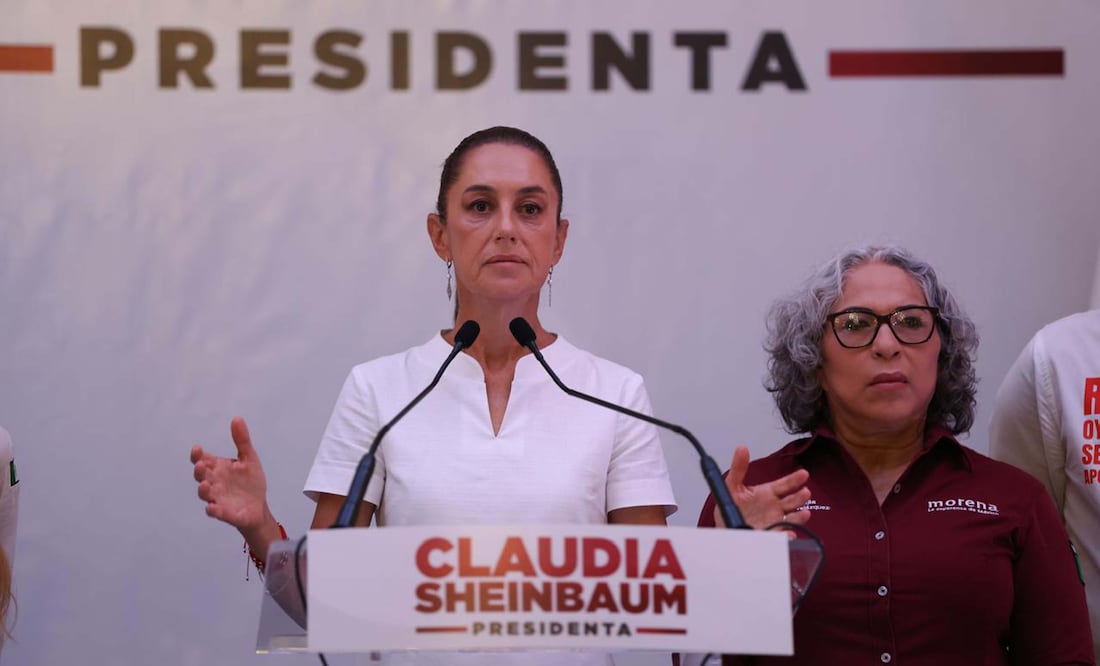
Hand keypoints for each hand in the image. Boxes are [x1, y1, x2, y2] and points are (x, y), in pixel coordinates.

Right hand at [191, 417, 272, 539]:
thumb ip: (242, 440)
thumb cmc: (250, 482)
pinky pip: (216, 512)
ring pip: (205, 494)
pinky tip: (212, 507)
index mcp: (218, 468)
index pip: (203, 459)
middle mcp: (214, 483)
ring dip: (203, 490)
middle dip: (199, 471)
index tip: (197, 449)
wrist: (259, 506)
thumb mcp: (249, 458)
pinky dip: (213, 510)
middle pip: (201, 476)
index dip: (197, 455)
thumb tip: (237, 418)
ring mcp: (218, 498)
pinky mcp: (225, 513)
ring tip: (204, 484)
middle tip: (201, 464)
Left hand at [718, 445, 810, 528]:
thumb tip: (741, 448)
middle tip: (805, 492)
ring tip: (805, 513)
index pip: (785, 484)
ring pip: (791, 518)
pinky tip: (789, 534)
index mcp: (767, 493)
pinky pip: (781, 536)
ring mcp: (775, 521)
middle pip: (792, 501)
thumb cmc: (731, 508)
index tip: (803, 474)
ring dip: (799, 516)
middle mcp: (774, 507)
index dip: (794, 480)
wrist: (725, 528)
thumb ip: (738, 468)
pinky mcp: (771, 535)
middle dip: (799, 497)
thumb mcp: (732, 486)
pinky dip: (787, 536)